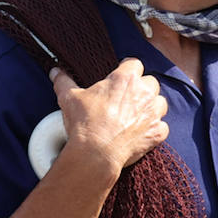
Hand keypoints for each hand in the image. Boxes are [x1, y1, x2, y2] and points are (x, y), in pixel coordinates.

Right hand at [50, 59, 167, 177]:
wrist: (96, 153)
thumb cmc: (84, 123)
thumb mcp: (69, 98)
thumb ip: (63, 82)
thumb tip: (55, 71)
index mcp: (125, 79)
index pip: (134, 64)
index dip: (127, 69)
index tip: (120, 76)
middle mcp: (144, 92)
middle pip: (151, 82)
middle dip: (142, 88)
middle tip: (127, 97)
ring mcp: (153, 113)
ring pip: (161, 103)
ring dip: (151, 106)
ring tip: (137, 114)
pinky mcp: (157, 133)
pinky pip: (163, 127)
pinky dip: (155, 129)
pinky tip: (143, 132)